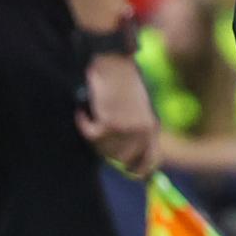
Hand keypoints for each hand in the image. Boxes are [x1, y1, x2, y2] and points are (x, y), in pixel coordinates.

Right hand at [77, 55, 161, 176]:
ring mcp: (128, 130)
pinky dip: (83, 122)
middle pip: (121, 159)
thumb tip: (122, 157)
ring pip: (103, 149)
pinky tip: (83, 111)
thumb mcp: (136, 110)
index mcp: (152, 128)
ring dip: (94, 134)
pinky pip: (89, 135)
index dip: (139, 171)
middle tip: (98, 133)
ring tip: (94, 114)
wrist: (115, 64)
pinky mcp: (110, 124)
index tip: (129, 172)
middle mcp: (143, 132)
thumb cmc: (122, 83)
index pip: (151, 161)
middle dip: (107, 150)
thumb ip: (133, 131)